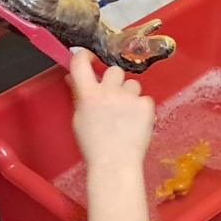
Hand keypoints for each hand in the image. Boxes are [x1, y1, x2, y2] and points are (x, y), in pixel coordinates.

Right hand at [68, 49, 154, 173]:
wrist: (115, 164)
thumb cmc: (93, 145)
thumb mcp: (79, 119)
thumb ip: (78, 95)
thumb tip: (73, 77)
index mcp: (88, 95)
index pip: (80, 63)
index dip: (84, 56)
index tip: (88, 58)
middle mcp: (109, 92)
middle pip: (114, 70)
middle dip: (114, 81)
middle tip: (113, 98)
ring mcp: (129, 98)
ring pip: (132, 84)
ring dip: (129, 94)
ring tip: (126, 114)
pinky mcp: (146, 105)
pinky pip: (145, 98)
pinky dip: (141, 108)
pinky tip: (136, 122)